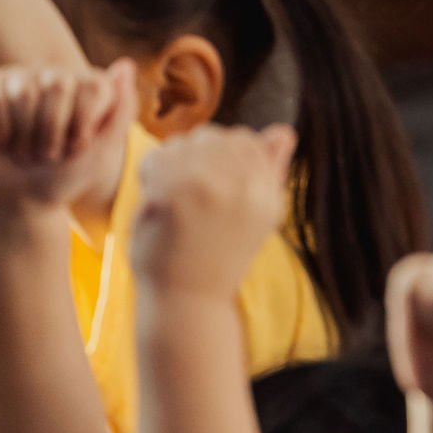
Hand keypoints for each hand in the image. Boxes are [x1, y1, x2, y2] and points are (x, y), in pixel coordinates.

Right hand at [0, 62, 135, 218]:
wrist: (20, 199)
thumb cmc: (66, 175)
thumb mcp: (102, 150)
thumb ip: (122, 110)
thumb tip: (125, 63)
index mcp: (86, 89)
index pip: (91, 85)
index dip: (83, 123)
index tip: (77, 149)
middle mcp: (55, 80)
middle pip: (57, 84)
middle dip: (53, 129)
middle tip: (49, 154)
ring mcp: (20, 85)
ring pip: (23, 93)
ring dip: (25, 135)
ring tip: (26, 151)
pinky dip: (0, 132)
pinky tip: (3, 144)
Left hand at [128, 124, 296, 299]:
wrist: (190, 301)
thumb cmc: (220, 255)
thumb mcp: (260, 215)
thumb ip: (271, 171)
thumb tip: (282, 131)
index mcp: (267, 191)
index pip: (245, 139)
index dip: (222, 152)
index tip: (210, 180)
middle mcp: (243, 186)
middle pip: (211, 136)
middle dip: (194, 154)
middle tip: (186, 188)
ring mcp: (207, 188)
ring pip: (181, 144)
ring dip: (171, 163)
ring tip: (172, 193)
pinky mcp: (171, 196)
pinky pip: (157, 161)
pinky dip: (151, 175)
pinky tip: (156, 199)